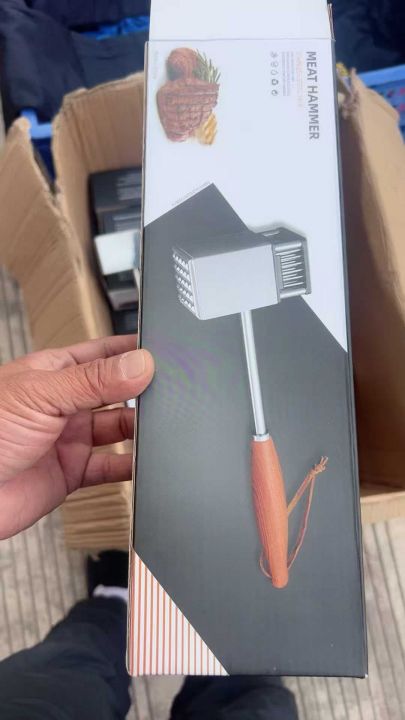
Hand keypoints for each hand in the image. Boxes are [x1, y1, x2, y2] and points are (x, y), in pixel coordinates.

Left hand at [0, 335, 153, 538]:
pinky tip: (147, 462)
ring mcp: (68, 438)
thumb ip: (93, 380)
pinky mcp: (71, 473)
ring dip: (140, 429)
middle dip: (142, 390)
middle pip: (116, 392)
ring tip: (164, 427)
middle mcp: (64, 404)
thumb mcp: (41, 395)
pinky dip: (132, 466)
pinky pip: (111, 467)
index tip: (164, 350)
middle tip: (174, 391)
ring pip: (118, 429)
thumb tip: (139, 362)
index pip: (102, 354)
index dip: (132, 351)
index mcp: (54, 374)